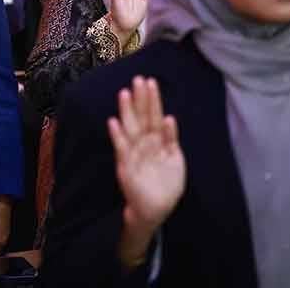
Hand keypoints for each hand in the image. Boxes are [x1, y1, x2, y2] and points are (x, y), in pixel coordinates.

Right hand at [109, 77, 184, 266]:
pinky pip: (122, 149)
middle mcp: (143, 144)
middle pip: (141, 117)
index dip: (152, 100)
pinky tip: (114, 122)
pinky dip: (118, 136)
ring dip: (127, 111)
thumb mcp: (175, 160)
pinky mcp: (125, 166)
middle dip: (139, 99)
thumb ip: (171, 139)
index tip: (150, 81)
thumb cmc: (165, 185)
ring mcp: (133, 154)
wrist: (155, 210)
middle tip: (137, 79)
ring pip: (130, 128)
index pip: (153, 116)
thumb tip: (169, 118)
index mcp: (155, 141)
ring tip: (124, 93)